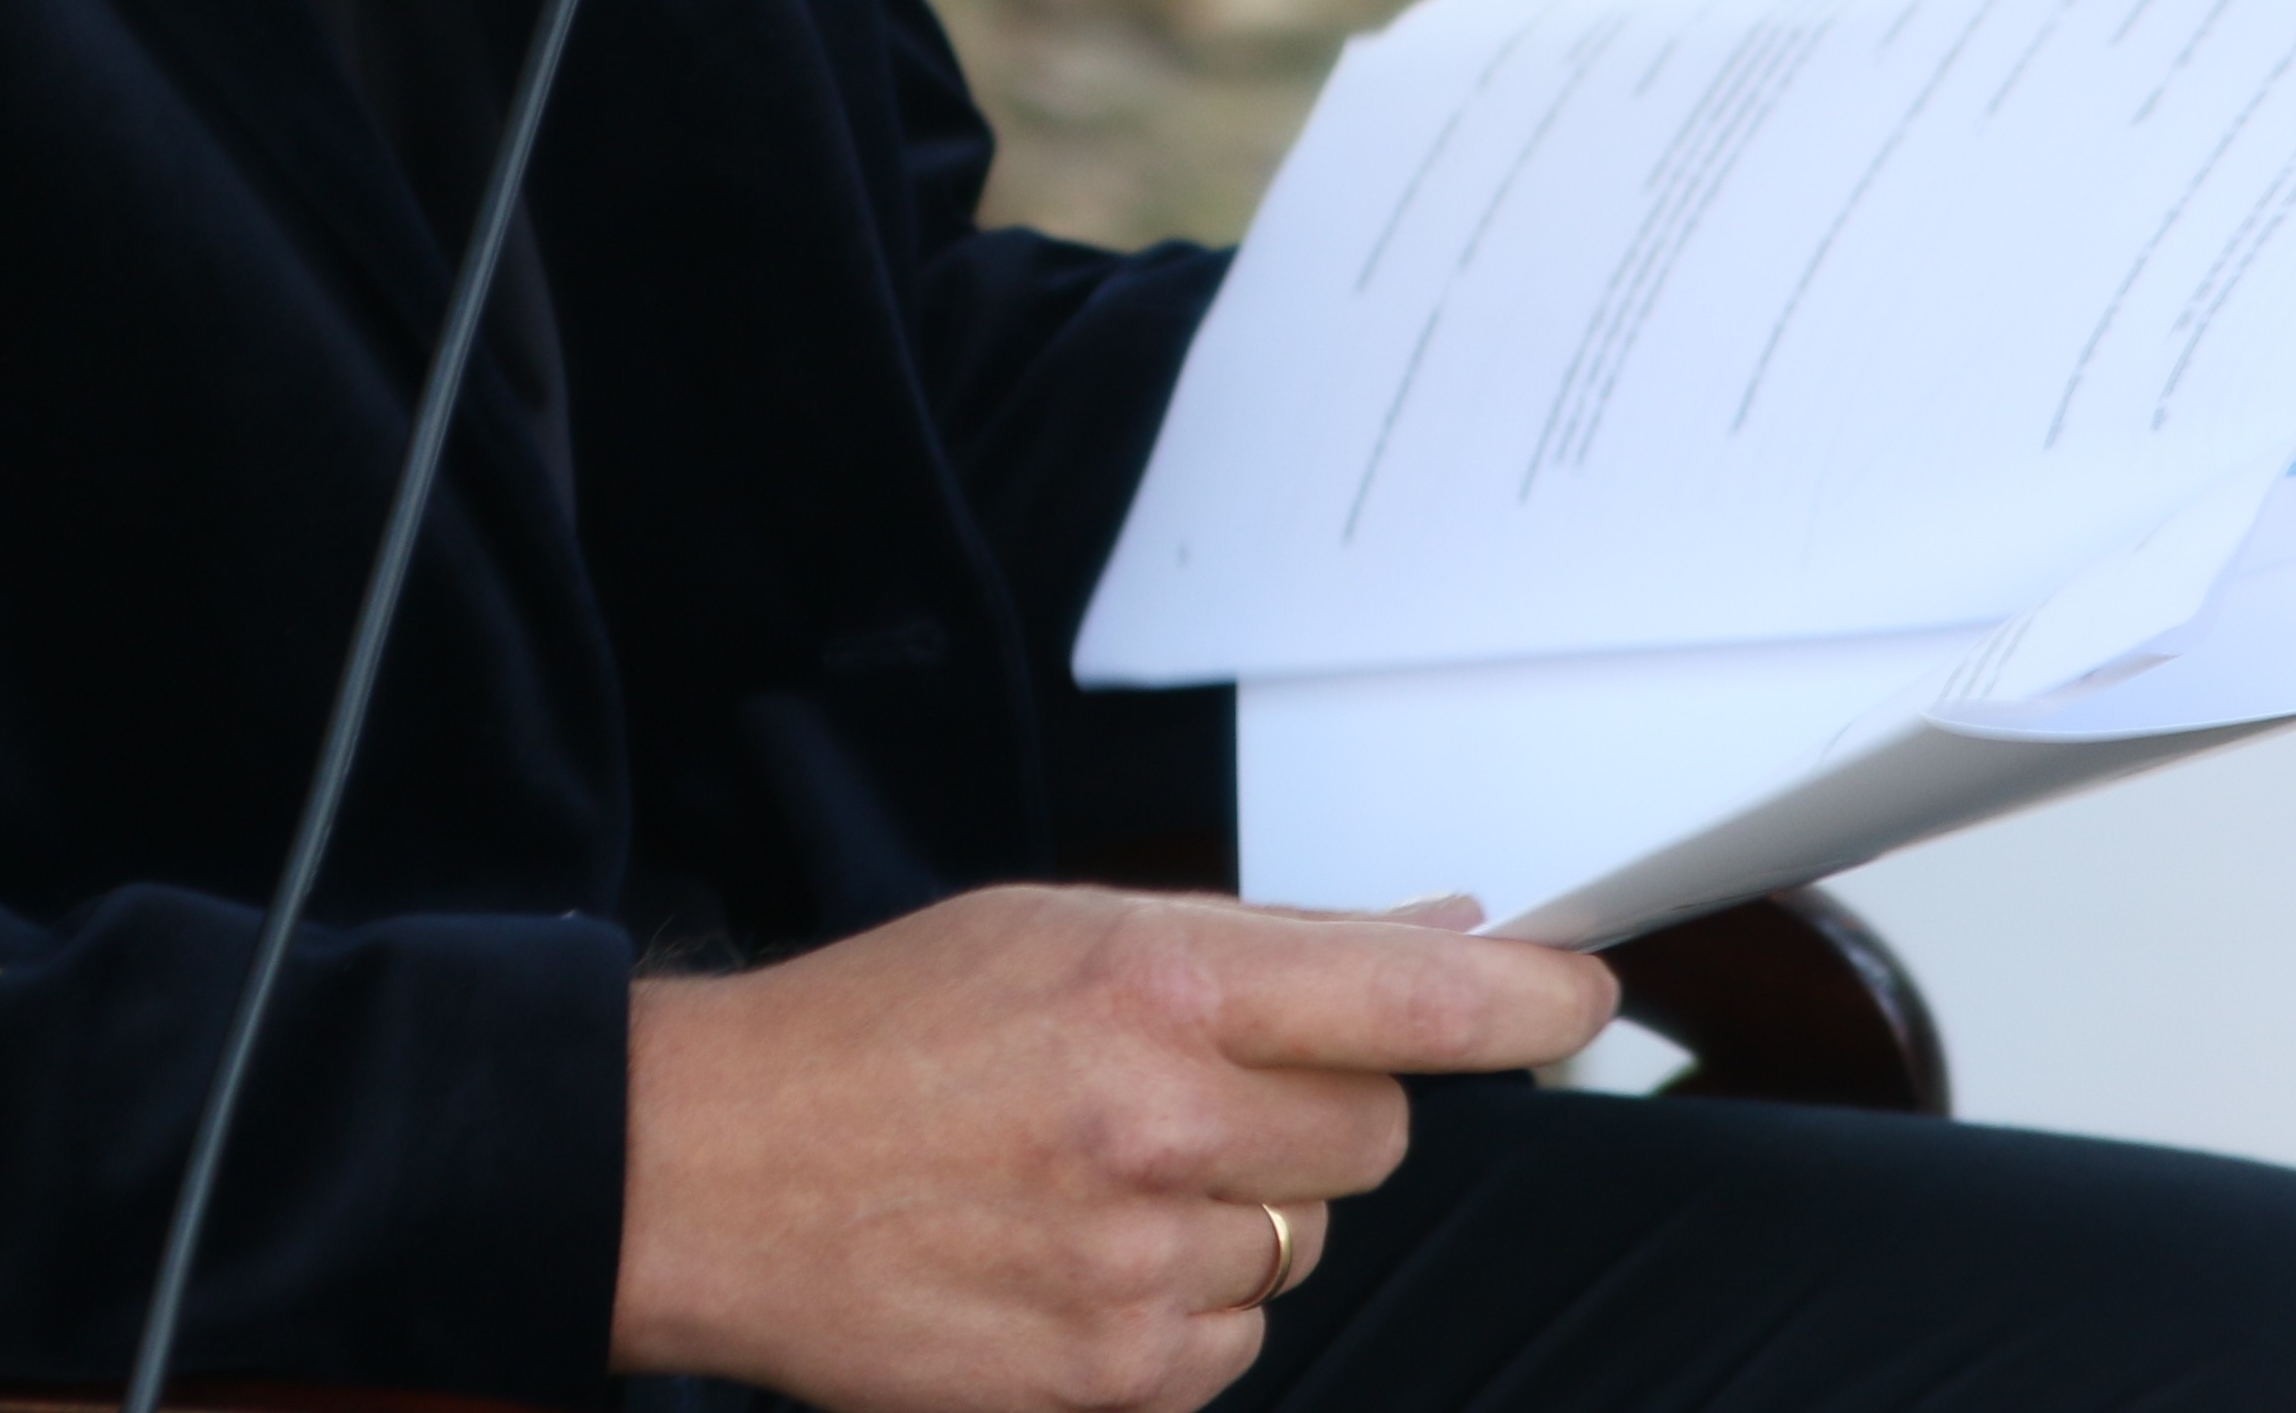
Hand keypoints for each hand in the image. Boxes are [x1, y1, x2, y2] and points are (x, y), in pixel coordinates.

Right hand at [612, 882, 1613, 1412]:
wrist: (711, 1172)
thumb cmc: (877, 1032)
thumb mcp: (1062, 927)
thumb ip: (1267, 940)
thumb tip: (1444, 935)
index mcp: (1156, 985)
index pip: (1414, 1003)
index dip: (1529, 1003)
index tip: (1584, 994)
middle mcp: (1161, 1125)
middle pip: (1373, 1132)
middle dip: (1311, 1106)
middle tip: (1184, 1085)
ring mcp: (1139, 1267)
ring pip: (1302, 1243)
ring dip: (1232, 1210)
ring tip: (1088, 1174)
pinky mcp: (1112, 1378)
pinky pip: (1235, 1343)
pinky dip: (1179, 1307)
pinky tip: (1071, 1253)